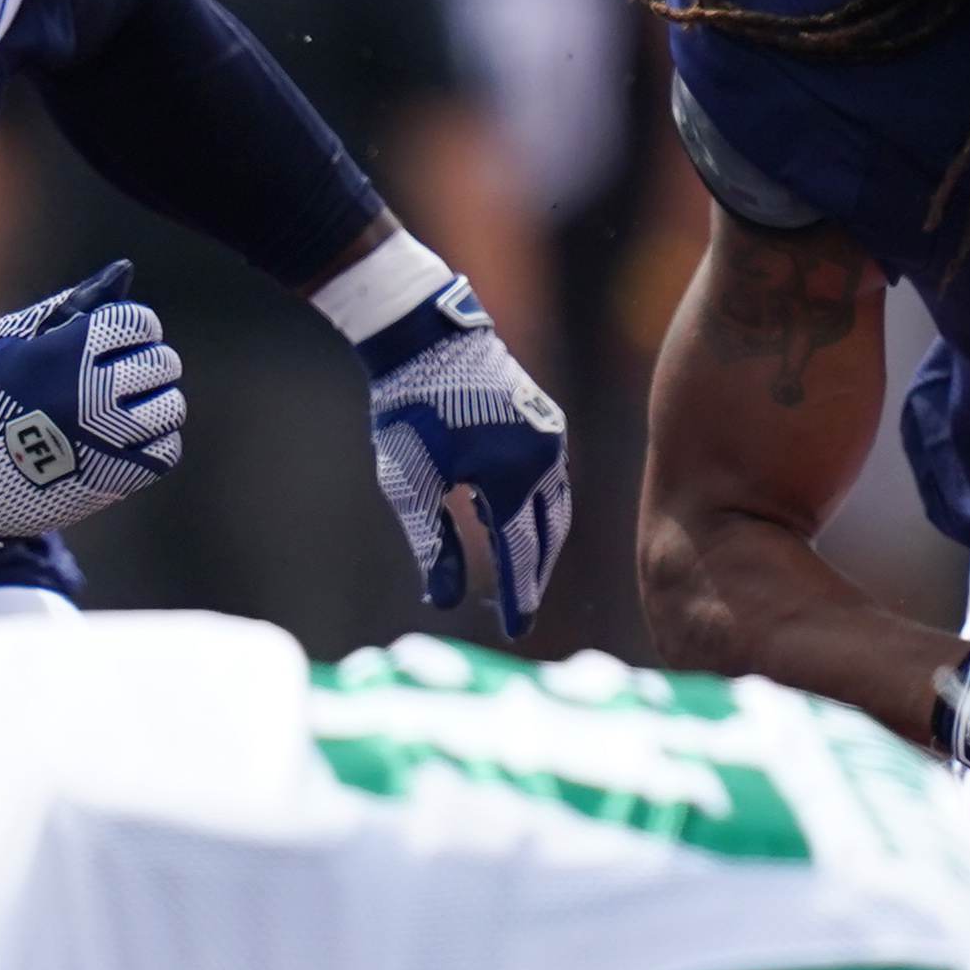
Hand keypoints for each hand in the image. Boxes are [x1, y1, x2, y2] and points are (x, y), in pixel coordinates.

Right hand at [0, 261, 184, 558]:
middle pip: (161, 362)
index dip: (130, 328)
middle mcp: (92, 395)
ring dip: (151, 404)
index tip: (110, 343)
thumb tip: (125, 270)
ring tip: (119, 410)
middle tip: (116, 378)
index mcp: (66, 354)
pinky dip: (153, 442)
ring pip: (171, 406)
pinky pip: (167, 448)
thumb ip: (74, 302)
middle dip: (144, 364)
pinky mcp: (117, 477)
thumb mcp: (15, 339)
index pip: (138, 322)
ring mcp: (108, 440)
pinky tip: (122, 440)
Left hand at [345, 271, 571, 639]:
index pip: (522, 553)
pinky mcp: (545, 420)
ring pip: (558, 506)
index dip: (520, 596)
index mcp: (513, 477)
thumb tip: (448, 599)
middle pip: (550, 534)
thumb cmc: (410, 410)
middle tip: (519, 610)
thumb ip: (432, 544)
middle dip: (536, 574)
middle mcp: (545, 458)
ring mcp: (551, 436)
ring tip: (524, 574)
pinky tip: (523, 521)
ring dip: (543, 543)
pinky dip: (544, 509)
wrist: (428, 338)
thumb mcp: (411, 484)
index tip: (516, 631)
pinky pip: (555, 479)